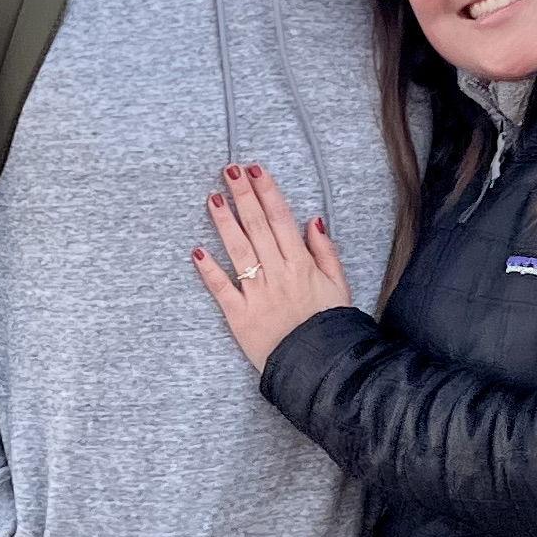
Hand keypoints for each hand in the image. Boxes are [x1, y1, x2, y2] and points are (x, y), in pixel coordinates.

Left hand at [193, 161, 354, 371]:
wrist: (319, 367)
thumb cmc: (330, 325)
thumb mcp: (339, 285)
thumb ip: (325, 250)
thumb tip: (313, 219)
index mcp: (301, 264)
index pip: (280, 218)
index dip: (266, 191)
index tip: (255, 169)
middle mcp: (278, 274)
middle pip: (256, 227)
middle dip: (242, 195)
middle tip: (229, 170)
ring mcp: (257, 294)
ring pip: (237, 251)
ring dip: (224, 222)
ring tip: (212, 197)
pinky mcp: (240, 316)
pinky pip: (222, 289)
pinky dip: (209, 270)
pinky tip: (197, 250)